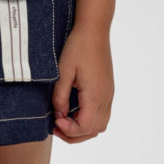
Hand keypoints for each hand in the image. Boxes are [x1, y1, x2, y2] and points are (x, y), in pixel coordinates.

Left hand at [50, 23, 113, 142]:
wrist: (94, 30)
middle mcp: (105, 98)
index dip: (68, 130)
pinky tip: (75, 111)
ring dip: (82, 129)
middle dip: (74, 134)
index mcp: (95, 96)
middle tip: (56, 126)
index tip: (54, 120)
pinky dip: (89, 119)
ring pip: (100, 125)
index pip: (85, 128)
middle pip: (93, 131)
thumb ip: (60, 96)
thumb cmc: (78, 47)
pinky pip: (102, 114)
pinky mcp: (108, 89)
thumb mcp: (63, 71)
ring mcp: (109, 94)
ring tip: (65, 120)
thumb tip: (59, 115)